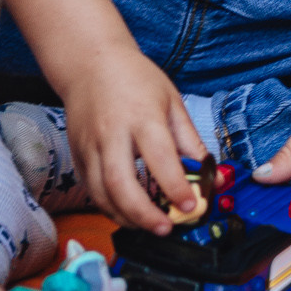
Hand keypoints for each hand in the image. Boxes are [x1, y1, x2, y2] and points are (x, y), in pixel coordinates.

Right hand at [55, 43, 207, 234]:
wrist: (89, 62)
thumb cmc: (134, 78)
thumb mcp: (171, 101)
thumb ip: (190, 140)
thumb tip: (212, 174)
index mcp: (141, 116)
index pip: (159, 158)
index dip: (176, 187)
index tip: (192, 206)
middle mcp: (112, 133)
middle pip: (121, 183)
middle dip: (144, 214)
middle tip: (166, 228)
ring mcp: (90, 145)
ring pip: (101, 192)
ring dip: (125, 217)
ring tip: (149, 226)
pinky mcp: (77, 154)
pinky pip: (91, 189)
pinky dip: (109, 207)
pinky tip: (128, 213)